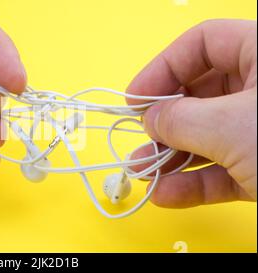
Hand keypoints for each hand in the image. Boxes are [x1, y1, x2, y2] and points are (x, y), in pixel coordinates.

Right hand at [127, 19, 256, 207]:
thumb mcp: (234, 127)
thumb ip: (182, 119)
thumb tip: (150, 119)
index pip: (202, 44)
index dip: (162, 68)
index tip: (134, 100)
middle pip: (200, 93)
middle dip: (165, 122)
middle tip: (138, 142)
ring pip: (210, 135)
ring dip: (173, 158)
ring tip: (143, 174)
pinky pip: (225, 169)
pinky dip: (195, 183)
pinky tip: (168, 195)